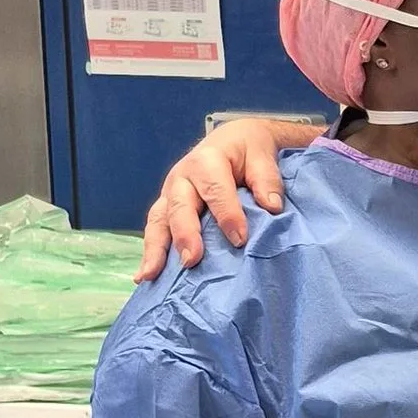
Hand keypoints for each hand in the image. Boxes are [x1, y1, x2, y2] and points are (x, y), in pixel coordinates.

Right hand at [136, 116, 306, 281]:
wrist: (233, 140)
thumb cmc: (247, 151)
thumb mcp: (261, 156)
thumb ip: (266, 180)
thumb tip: (272, 207)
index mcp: (207, 161)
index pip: (216, 190)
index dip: (227, 215)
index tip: (240, 240)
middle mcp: (182, 177)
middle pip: (180, 207)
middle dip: (185, 234)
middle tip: (192, 260)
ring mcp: (170, 194)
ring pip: (159, 221)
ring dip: (155, 249)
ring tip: (152, 275)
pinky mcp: (166, 208)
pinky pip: (155, 230)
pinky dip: (149, 253)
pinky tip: (145, 276)